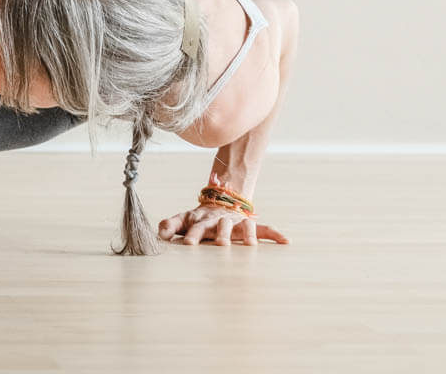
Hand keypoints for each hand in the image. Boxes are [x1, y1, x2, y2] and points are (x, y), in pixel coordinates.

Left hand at [157, 175, 289, 245]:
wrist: (220, 201)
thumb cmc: (199, 218)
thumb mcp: (182, 219)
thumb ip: (169, 225)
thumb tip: (160, 235)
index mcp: (202, 220)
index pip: (195, 227)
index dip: (192, 236)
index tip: (188, 245)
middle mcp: (220, 220)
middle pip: (220, 226)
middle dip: (220, 234)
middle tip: (220, 244)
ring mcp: (236, 222)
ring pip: (243, 226)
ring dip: (247, 234)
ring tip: (250, 245)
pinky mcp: (250, 224)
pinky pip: (264, 228)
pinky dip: (275, 233)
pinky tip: (285, 241)